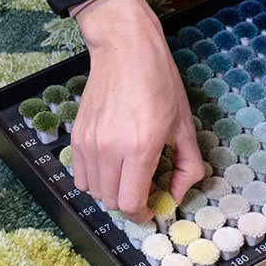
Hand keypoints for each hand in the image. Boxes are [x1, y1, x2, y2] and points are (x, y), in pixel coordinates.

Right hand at [72, 0, 204, 222]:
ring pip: (94, 191)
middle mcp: (110, 149)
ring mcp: (89, 142)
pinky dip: (95, 179)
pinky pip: (80, 175)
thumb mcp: (185, 126)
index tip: (152, 209)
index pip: (132, 204)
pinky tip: (111, 165)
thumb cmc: (159, 83)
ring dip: (111, 192)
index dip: (143, 214)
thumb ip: (187, 167)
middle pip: (112, 202)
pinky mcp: (77, 135)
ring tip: (127, 175)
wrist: (126, 51)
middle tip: (144, 191)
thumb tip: (176, 195)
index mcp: (140, 148)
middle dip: (129, 204)